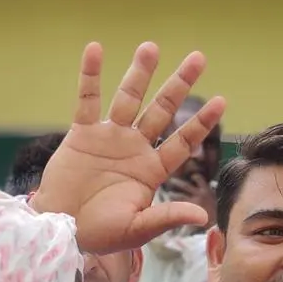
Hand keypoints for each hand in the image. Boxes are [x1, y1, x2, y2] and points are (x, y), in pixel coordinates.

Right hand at [32, 43, 225, 253]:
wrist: (61, 229)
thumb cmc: (99, 234)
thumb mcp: (137, 229)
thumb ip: (167, 217)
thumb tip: (203, 217)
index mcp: (151, 171)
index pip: (183, 142)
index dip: (201, 122)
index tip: (221, 101)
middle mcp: (134, 149)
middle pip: (162, 110)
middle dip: (179, 85)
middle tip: (198, 58)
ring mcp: (109, 138)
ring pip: (128, 98)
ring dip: (140, 73)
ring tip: (151, 47)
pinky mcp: (82, 134)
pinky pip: (87, 99)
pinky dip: (90, 76)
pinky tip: (95, 49)